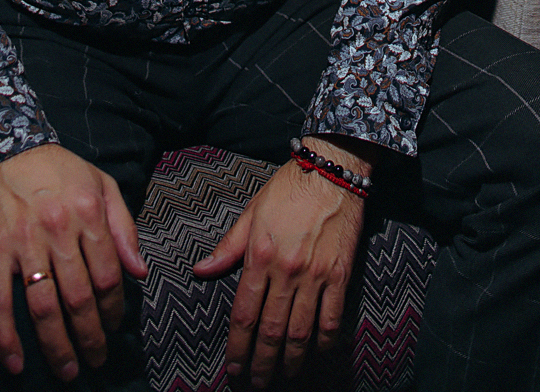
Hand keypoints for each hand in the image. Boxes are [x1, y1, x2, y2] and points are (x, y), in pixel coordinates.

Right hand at [0, 142, 146, 381]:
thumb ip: (125, 228)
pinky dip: (6, 337)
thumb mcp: (102, 185)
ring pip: (43, 306)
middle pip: (79, 298)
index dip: (115, 309)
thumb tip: (141, 272)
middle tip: (95, 361)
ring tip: (67, 371)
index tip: (115, 327)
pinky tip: (16, 363)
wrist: (4, 149)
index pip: (109, 275)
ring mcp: (24, 242)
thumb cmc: (59, 171)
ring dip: (56, 346)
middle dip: (90, 337)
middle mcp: (59, 229)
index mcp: (89, 213)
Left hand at [193, 156, 365, 386]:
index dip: (237, 346)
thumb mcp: (252, 212)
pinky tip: (317, 356)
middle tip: (255, 383)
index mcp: (260, 255)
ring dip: (291, 360)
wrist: (332, 169)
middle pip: (271, 330)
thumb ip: (227, 247)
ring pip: (301, 331)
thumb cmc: (288, 188)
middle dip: (261, 362)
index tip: (233, 367)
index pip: (244, 313)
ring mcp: (315, 274)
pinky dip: (324, 343)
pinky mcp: (340, 274)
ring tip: (285, 377)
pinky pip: (332, 318)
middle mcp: (286, 270)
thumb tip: (200, 270)